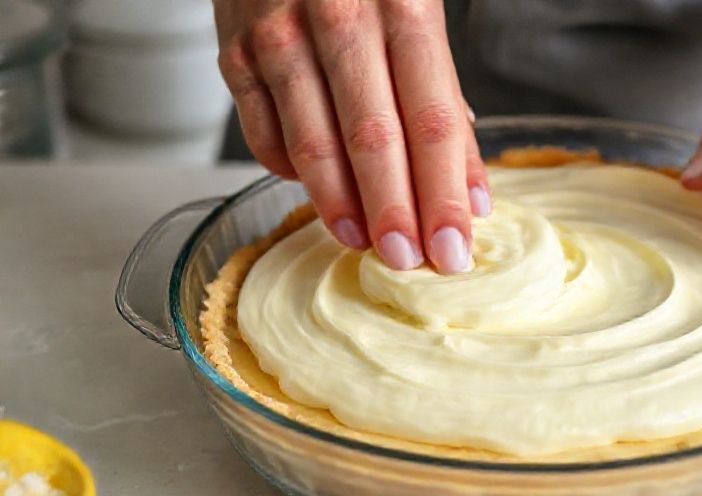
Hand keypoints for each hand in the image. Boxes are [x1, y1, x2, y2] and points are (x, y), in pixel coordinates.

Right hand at [213, 0, 490, 273]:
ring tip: (367, 244)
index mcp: (403, 2)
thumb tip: (467, 185)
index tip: (456, 247)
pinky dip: (292, 173)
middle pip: (373, 138)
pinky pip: (263, 134)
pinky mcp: (234, 52)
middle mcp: (338, 16)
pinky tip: (320, 194)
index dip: (444, 192)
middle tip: (412, 263)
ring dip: (342, 206)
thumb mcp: (418, 9)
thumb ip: (442, 94)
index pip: (431, 119)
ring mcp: (277, 34)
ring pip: (311, 143)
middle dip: (396, 212)